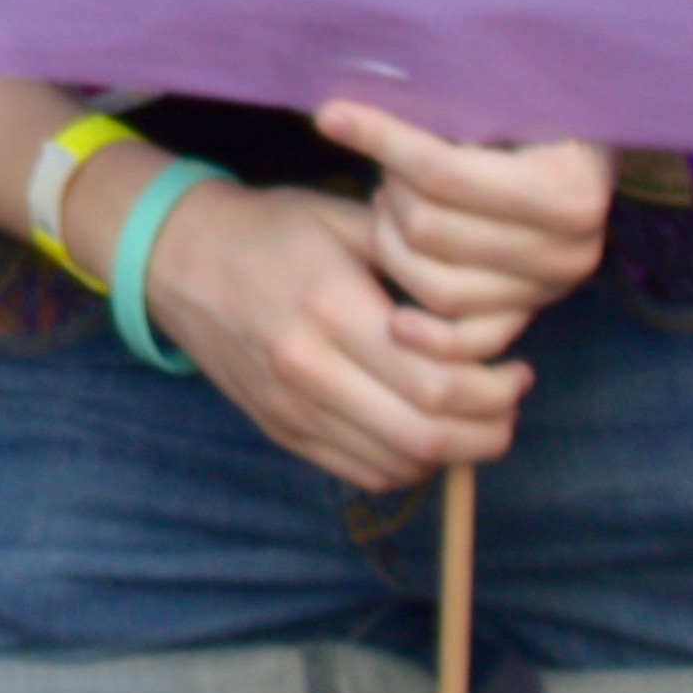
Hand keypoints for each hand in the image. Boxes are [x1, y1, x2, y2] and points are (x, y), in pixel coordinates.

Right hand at [133, 173, 532, 491]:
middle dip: (489, 429)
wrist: (174, 256)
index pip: (438, 383)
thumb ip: (417, 260)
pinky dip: (408, 462)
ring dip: (454, 451)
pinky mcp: (281, 430)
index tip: (518, 368)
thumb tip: (491, 301)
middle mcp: (308, 368)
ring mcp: (290, 408)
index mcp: (331, 307)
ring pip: (399, 463)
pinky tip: (421, 426)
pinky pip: (363, 472)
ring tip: (473, 415)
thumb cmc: (270, 230)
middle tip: (509, 400)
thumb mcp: (344, 220)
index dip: (497, 388)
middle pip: (427, 435)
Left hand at [320, 103, 615, 354]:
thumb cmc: (540, 109)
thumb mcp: (509, 94)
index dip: (381, 140)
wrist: (588, 152)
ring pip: (437, 288)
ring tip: (388, 206)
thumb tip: (343, 108)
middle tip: (385, 167)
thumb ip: (448, 102)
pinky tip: (394, 317)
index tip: (330, 115)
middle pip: (429, 230)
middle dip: (391, 192)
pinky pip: (469, 341)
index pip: (442, 173)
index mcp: (568, 191)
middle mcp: (568, 251)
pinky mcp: (530, 314)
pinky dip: (429, 336)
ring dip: (394, 246)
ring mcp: (549, 290)